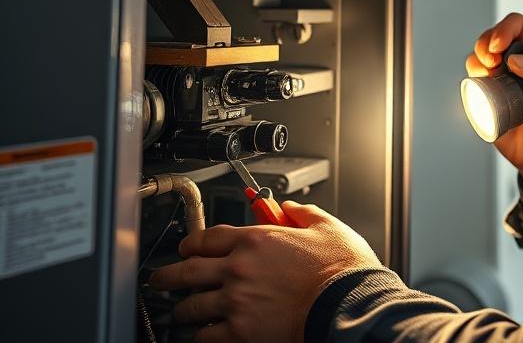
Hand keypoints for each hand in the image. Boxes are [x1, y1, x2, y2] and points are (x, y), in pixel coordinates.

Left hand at [148, 201, 380, 342]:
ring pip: (191, 306)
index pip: (208, 237)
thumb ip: (303, 213)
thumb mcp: (327, 227)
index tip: (187, 248)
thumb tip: (290, 207)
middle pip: (187, 270)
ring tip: (183, 312)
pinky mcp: (240, 332)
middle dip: (168, 276)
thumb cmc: (341, 270)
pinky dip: (202, 335)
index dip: (191, 242)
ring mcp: (236, 301)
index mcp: (257, 239)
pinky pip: (205, 335)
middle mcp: (239, 268)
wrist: (347, 306)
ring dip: (184, 309)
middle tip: (161, 280)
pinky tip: (205, 333)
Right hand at [466, 12, 522, 202]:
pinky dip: (471, 80)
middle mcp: (517, 63)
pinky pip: (471, 81)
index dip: (505, 29)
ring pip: (477, 57)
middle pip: (491, 36)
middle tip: (491, 62)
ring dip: (476, 61)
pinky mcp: (487, 97)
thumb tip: (515, 60)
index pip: (517, 25)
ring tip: (487, 76)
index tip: (499, 47)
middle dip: (484, 43)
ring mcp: (500, 80)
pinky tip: (483, 89)